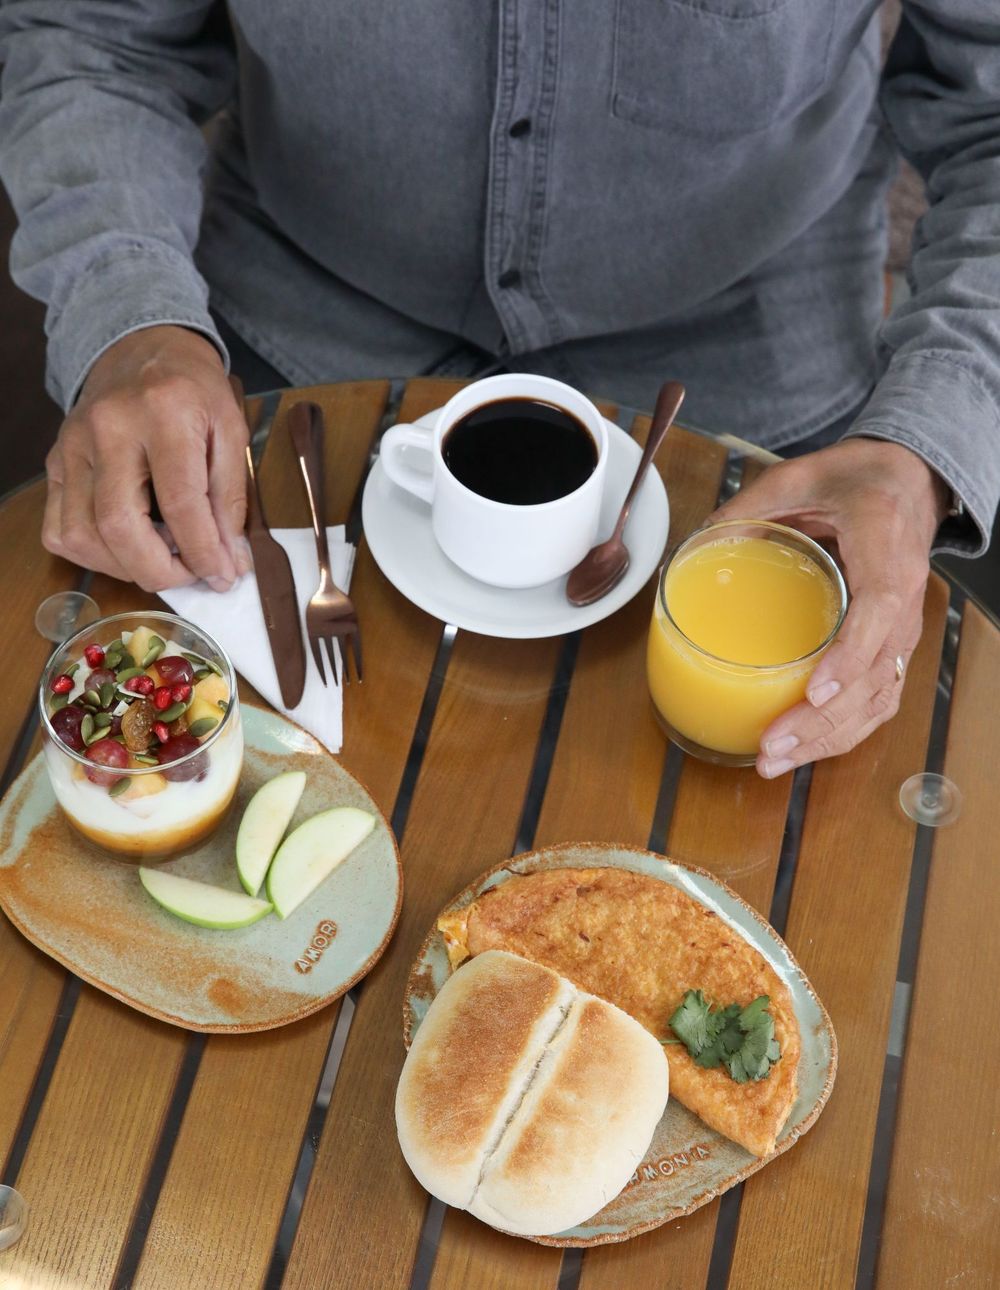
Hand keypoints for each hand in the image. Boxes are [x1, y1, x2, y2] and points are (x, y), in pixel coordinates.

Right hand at [43, 325, 250, 591]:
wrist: (141, 348)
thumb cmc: (192, 390)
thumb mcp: (231, 429)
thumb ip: (231, 497)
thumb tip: (230, 560)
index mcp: (163, 413)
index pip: (180, 502)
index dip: (203, 552)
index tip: (224, 576)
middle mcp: (108, 429)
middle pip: (119, 526)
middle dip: (161, 571)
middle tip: (192, 576)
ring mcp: (72, 447)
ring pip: (83, 536)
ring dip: (127, 568)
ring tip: (164, 560)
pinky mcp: (54, 463)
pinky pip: (59, 529)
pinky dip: (93, 555)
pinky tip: (127, 548)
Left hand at [709, 438, 949, 777]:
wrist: (908, 483)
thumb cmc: (858, 479)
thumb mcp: (801, 473)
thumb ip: (750, 504)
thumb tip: (697, 542)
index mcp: (886, 550)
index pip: (880, 611)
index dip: (850, 655)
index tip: (814, 690)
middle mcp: (904, 598)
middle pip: (875, 675)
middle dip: (822, 720)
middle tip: (770, 745)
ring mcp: (901, 630)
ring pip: (877, 699)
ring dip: (828, 738)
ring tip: (774, 760)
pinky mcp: (890, 649)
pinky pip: (875, 701)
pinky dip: (841, 733)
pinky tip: (800, 750)